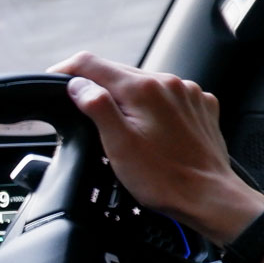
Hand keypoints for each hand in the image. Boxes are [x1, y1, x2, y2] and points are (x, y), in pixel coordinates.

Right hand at [46, 52, 263, 247]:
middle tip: (79, 108)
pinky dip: (152, 106)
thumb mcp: (118, 146)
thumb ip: (96, 107)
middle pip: (119, 72)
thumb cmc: (164, 179)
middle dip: (95, 85)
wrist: (210, 198)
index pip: (92, 64)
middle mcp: (169, 83)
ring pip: (144, 83)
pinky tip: (150, 129)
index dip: (67, 70)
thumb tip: (78, 84)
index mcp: (144, 89)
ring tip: (118, 126)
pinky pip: (167, 96)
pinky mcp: (200, 106)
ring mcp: (188, 94)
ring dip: (125, 97)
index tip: (54, 81)